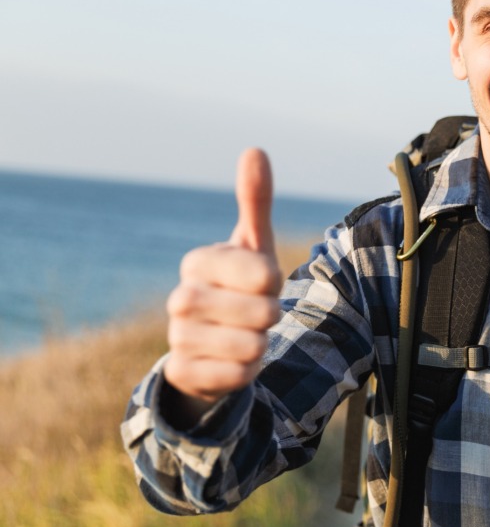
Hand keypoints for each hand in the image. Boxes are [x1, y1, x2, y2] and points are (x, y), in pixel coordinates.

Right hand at [162, 149, 281, 418]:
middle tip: (263, 313)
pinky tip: (239, 361)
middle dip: (272, 315)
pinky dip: (247, 372)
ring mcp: (178, 337)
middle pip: (258, 312)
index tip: (267, 282)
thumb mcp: (252, 245)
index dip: (274, 281)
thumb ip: (254, 201)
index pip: (260, 271)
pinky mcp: (182, 373)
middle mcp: (181, 299)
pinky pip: (234, 377)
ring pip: (248, 347)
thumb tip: (255, 150)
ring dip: (263, 344)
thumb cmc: (240, 285)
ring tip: (253, 337)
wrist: (215, 343)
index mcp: (199, 262)